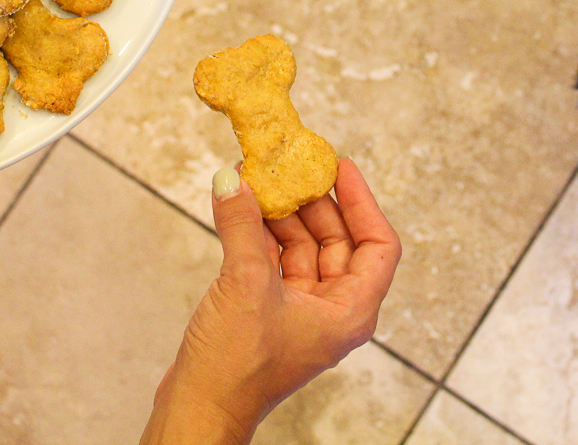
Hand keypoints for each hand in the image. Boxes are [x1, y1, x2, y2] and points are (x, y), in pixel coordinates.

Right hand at [140, 158, 401, 444]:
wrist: (199, 409)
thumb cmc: (237, 368)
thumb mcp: (245, 283)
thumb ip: (243, 226)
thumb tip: (233, 181)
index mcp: (351, 311)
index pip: (378, 245)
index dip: (363, 202)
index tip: (341, 168)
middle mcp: (333, 311)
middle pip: (338, 242)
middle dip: (313, 204)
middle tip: (292, 169)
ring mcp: (301, 313)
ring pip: (303, 250)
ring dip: (281, 217)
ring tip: (257, 182)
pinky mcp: (271, 314)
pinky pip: (275, 263)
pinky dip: (260, 236)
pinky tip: (240, 209)